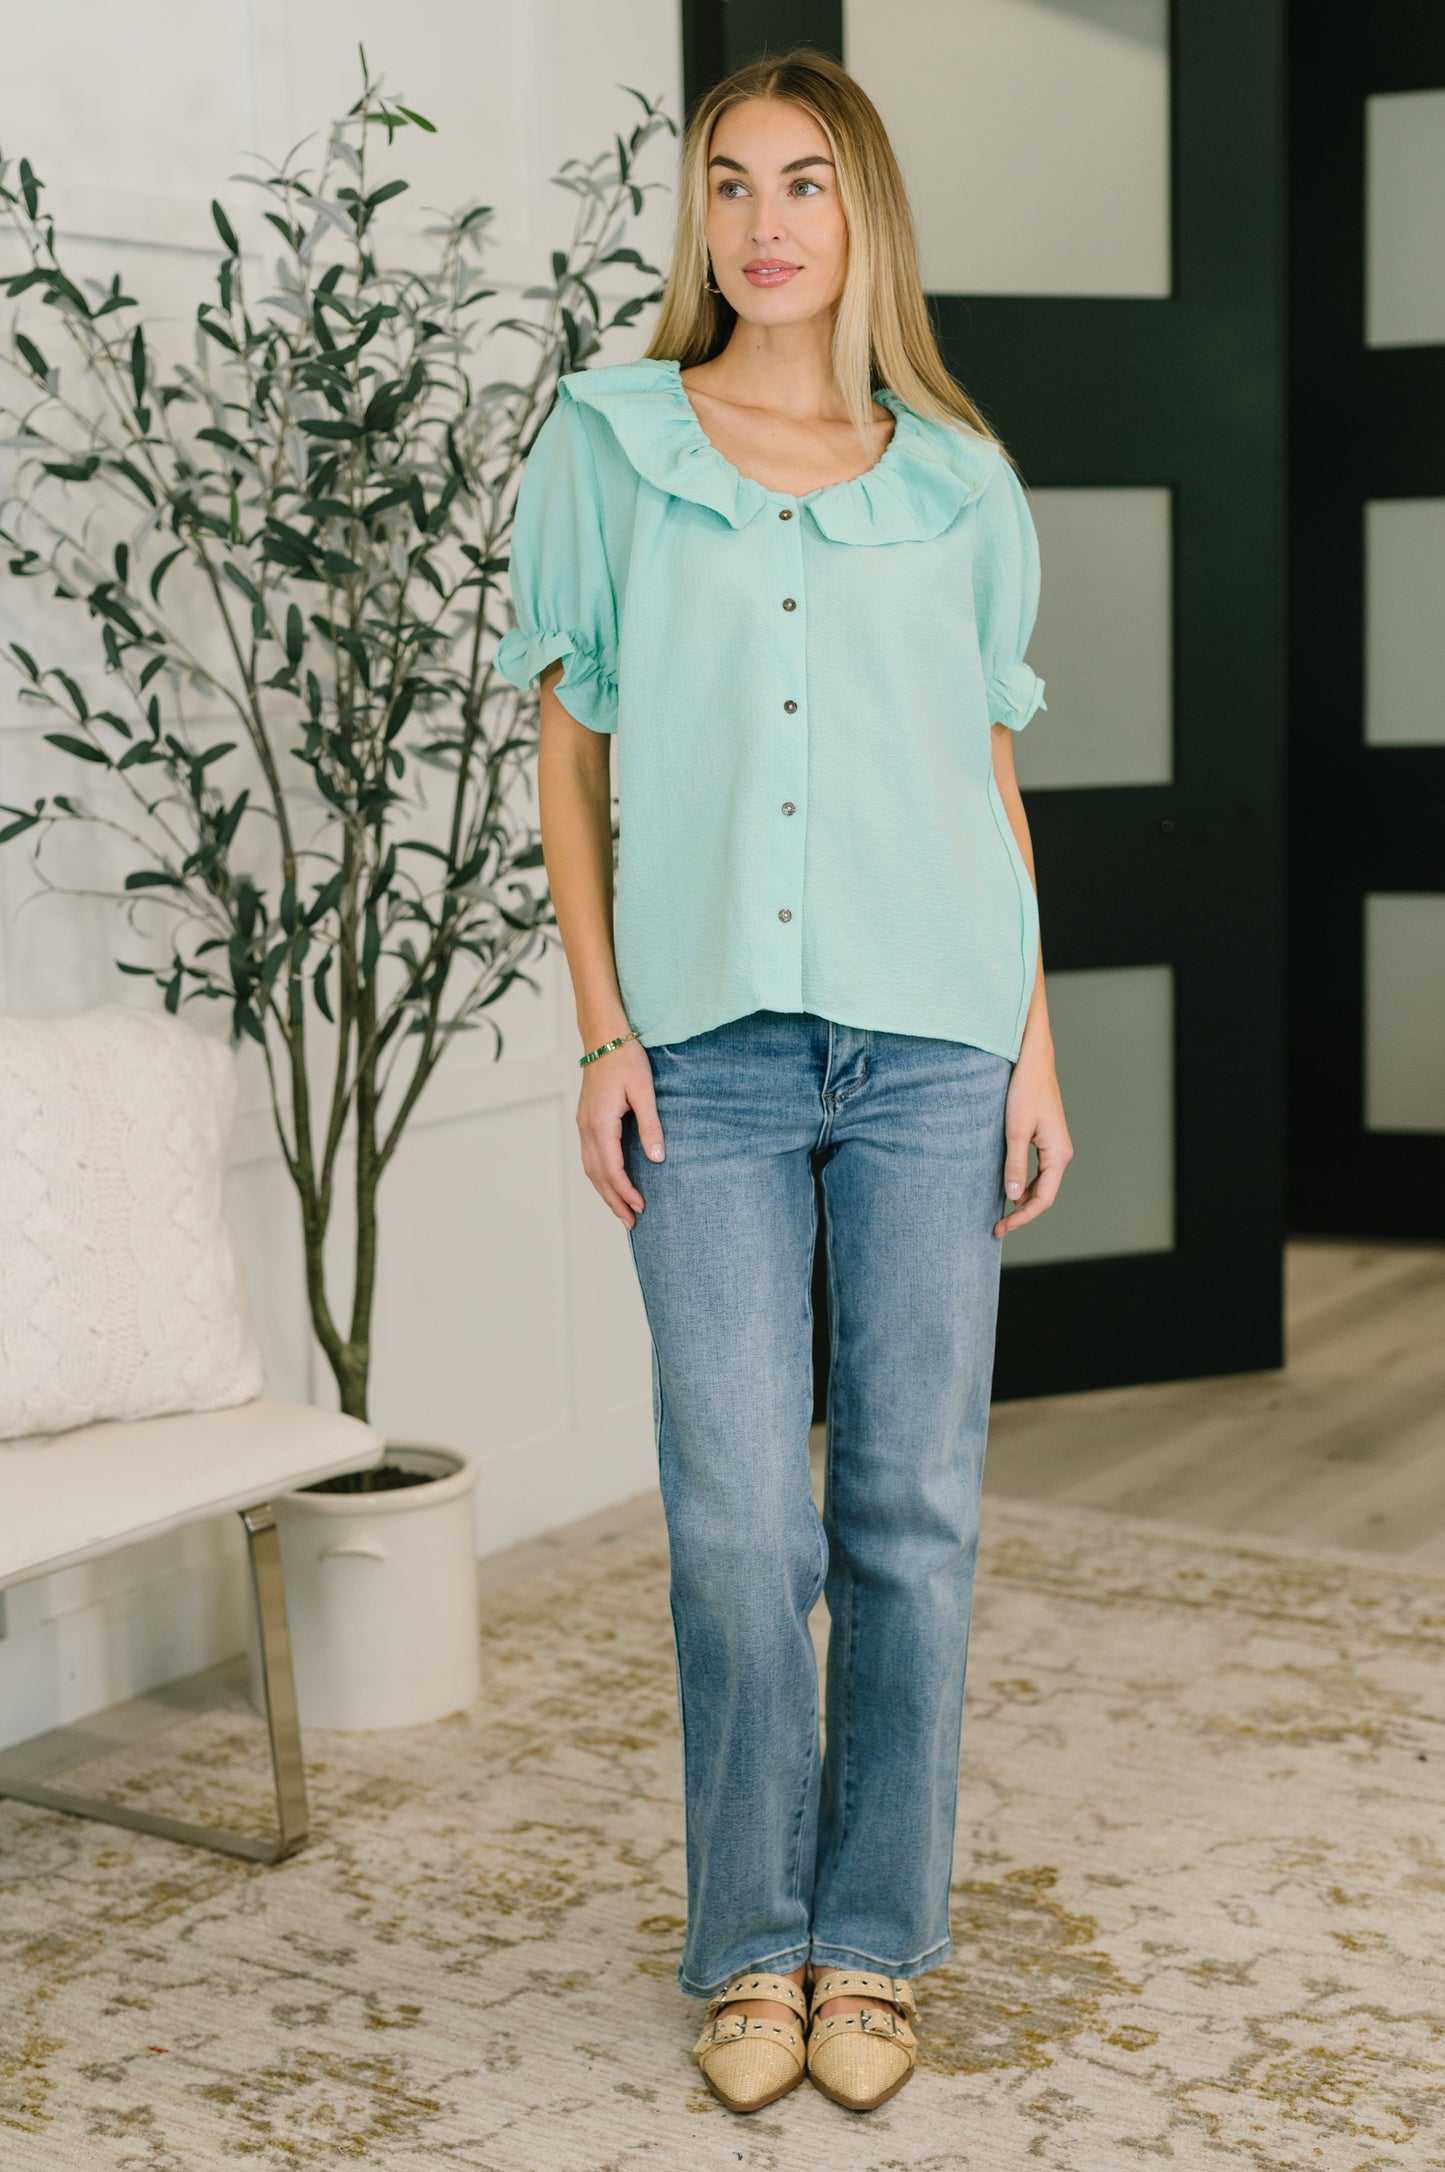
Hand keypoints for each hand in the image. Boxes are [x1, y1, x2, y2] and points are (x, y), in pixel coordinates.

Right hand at [577, 1039, 663, 1227]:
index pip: (612, 1169)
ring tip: (621, 1210)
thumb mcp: (645, 1092)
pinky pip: (590, 1157)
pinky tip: (610, 1183)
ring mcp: (583, 1125)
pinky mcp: (586, 1121)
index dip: (626, 1192)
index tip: (641, 1207)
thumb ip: (650, 1126)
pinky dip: (600, 1176)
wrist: (604, 1037)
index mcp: (600, 1124)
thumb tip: (657, 1159)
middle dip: (614, 1201)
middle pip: (598, 1175)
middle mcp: (587, 1128)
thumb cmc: (626, 1060)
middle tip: (631, 1223)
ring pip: (591, 1168)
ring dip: (605, 1192)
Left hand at [995, 1039, 1071, 1236]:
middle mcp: (1061, 1152)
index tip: (1002, 1227)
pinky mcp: (1045, 1138)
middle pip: (1044, 1193)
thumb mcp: (1015, 1130)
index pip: (1044, 1198)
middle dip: (1022, 1212)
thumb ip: (1015, 1164)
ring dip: (1023, 1198)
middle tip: (997, 1226)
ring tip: (1000, 1212)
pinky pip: (1038, 1169)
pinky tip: (1008, 1187)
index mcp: (1059, 1154)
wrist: (1032, 1060)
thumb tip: (1013, 1195)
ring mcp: (1054, 1146)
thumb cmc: (1025, 1090)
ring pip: (1041, 1182)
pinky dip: (1024, 1181)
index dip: (1023, 1217)